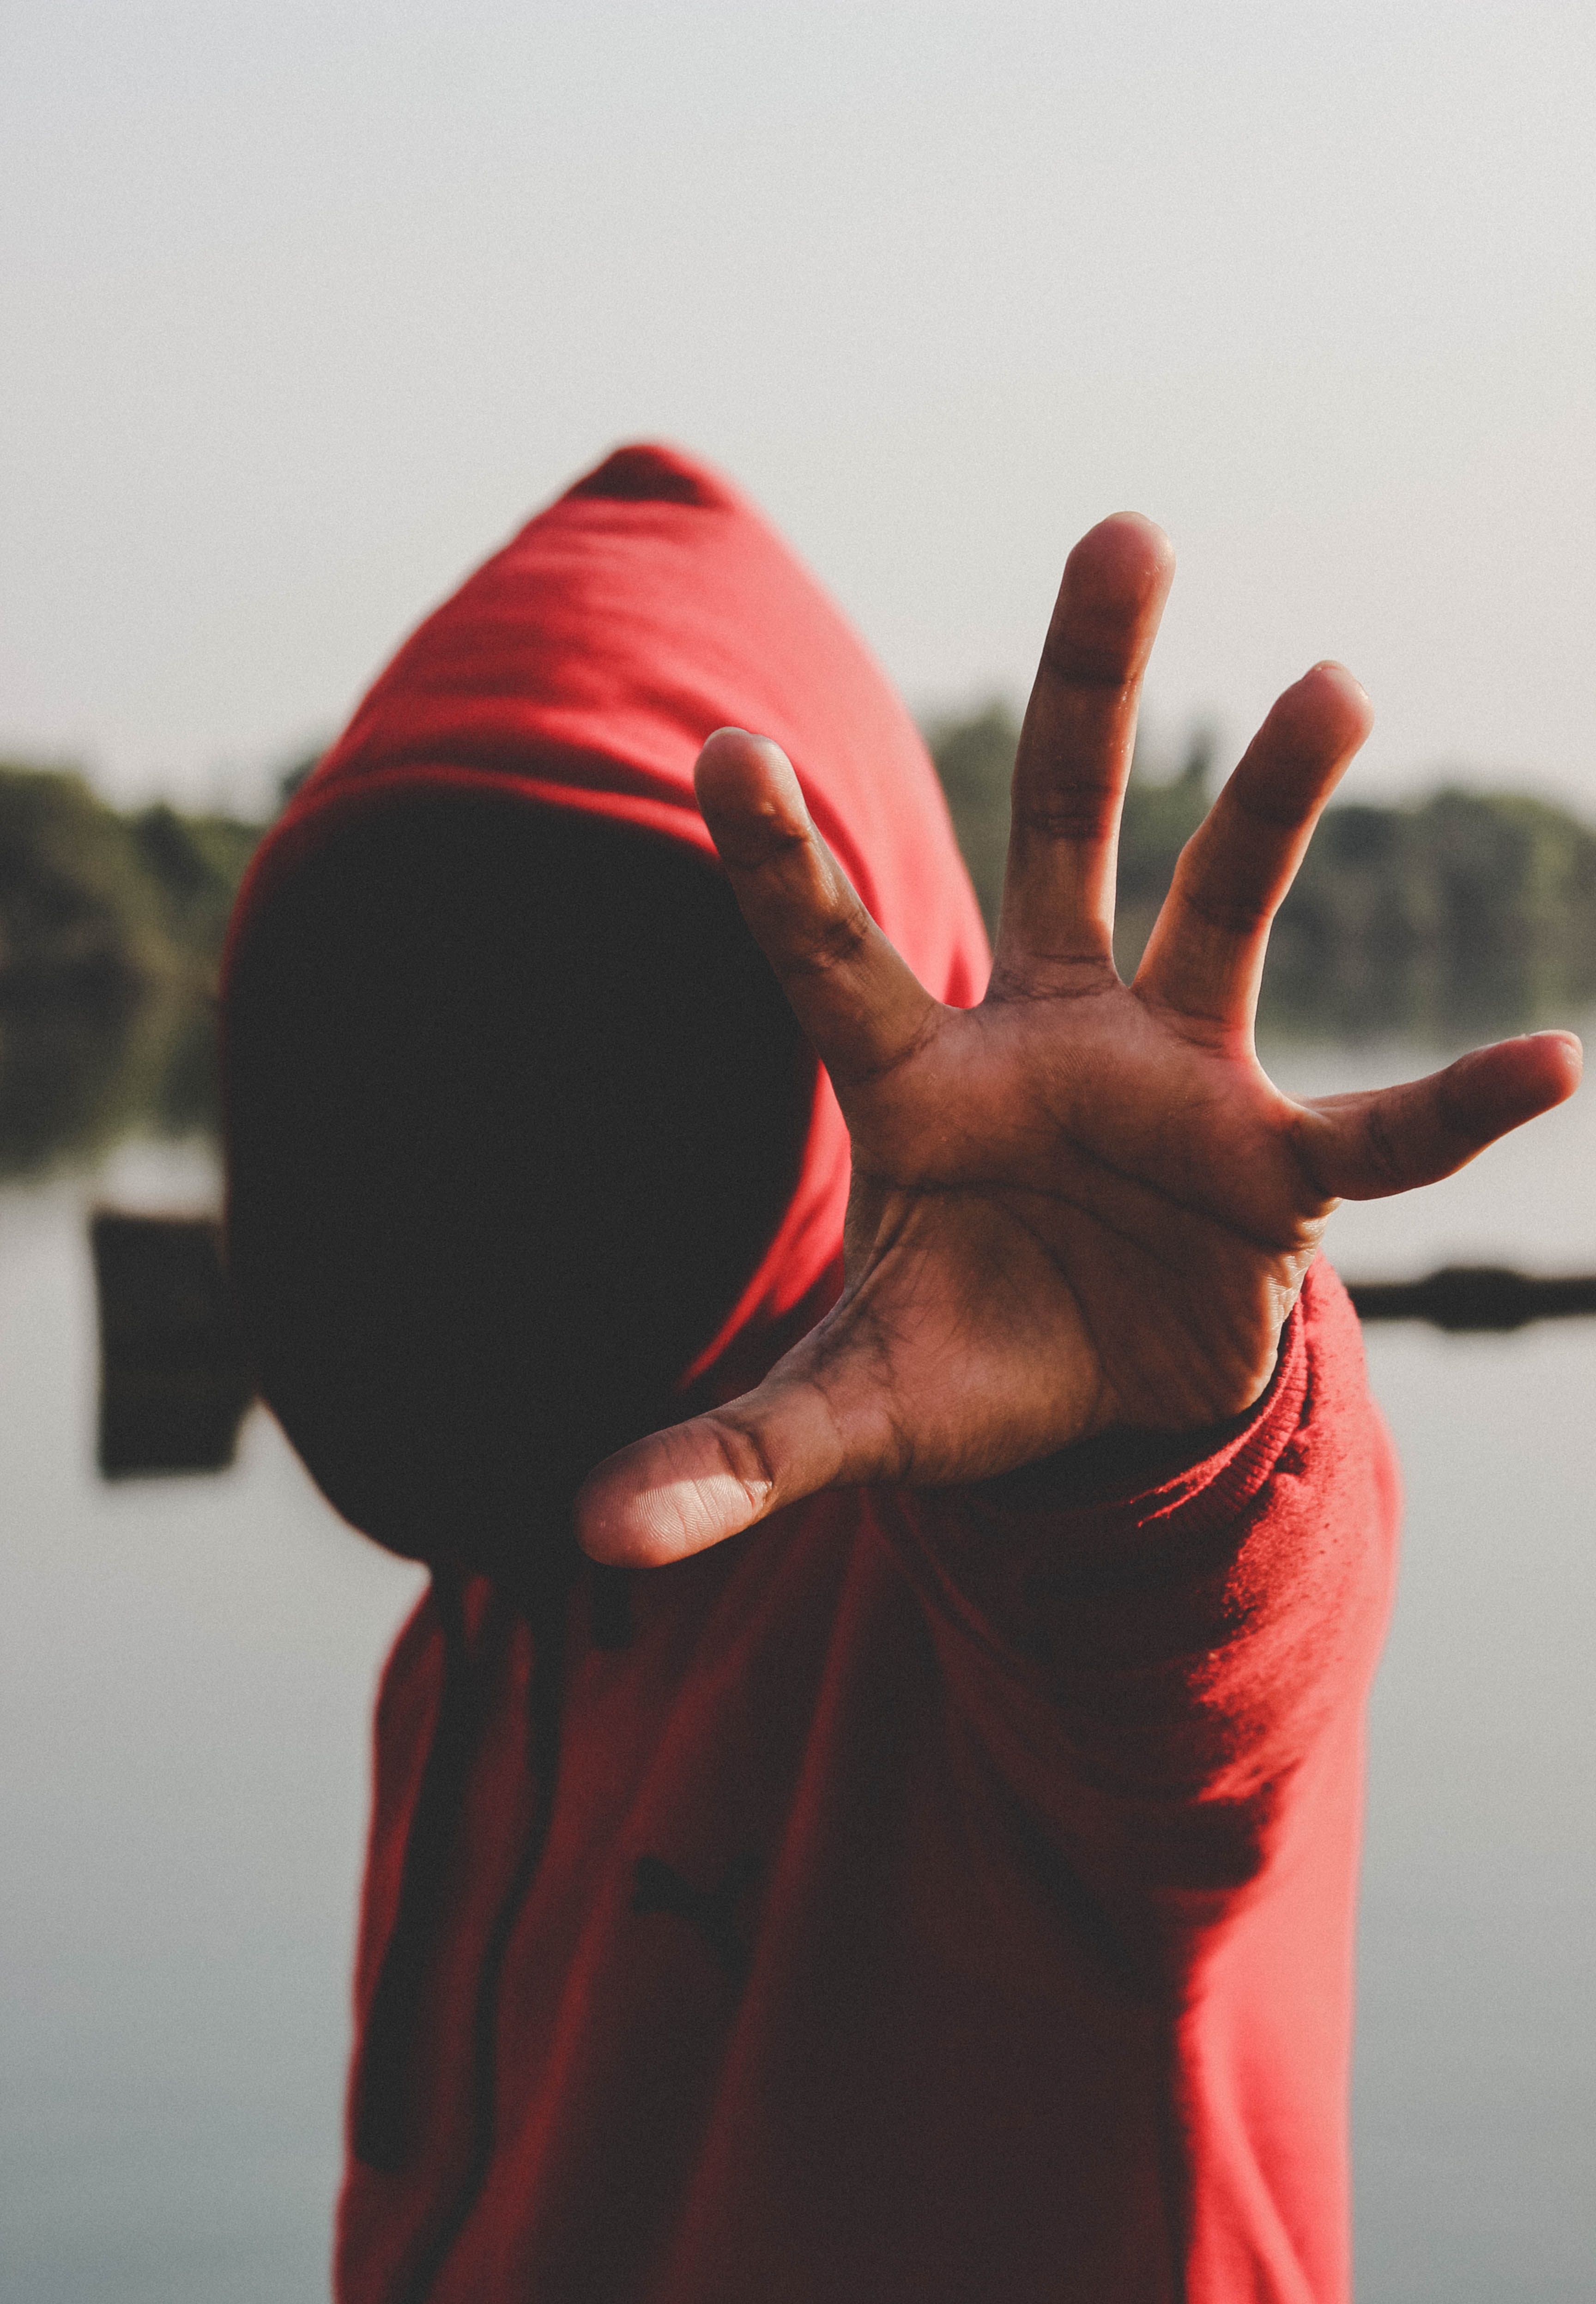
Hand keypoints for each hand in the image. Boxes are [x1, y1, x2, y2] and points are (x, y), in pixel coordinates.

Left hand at [576, 515, 1581, 1568]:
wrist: (1091, 1397)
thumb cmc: (958, 1363)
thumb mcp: (846, 1410)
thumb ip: (732, 1456)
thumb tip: (584, 1537)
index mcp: (917, 1082)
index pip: (831, 953)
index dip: (780, 861)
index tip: (722, 748)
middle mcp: (1048, 1040)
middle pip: (1059, 832)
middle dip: (1089, 690)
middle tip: (1124, 529)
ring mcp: (1173, 1082)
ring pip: (1224, 909)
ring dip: (1274, 803)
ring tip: (1330, 685)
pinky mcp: (1273, 1166)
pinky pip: (1377, 1127)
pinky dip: (1458, 1102)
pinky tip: (1555, 1059)